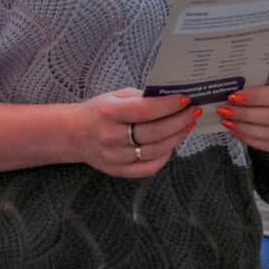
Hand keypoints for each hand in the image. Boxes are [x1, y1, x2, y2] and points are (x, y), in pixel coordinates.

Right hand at [74, 89, 198, 178]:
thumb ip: (141, 98)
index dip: (169, 106)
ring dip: (177, 138)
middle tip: (194, 112)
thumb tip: (173, 98)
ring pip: (154, 151)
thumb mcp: (115, 96)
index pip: (145, 110)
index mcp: (108, 112)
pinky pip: (149, 168)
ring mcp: (114, 157)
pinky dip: (165, 156)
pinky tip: (172, 143)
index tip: (186, 100)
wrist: (74, 134)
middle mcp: (110, 136)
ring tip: (187, 125)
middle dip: (179, 121)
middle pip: (153, 133)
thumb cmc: (99, 111)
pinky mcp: (118, 171)